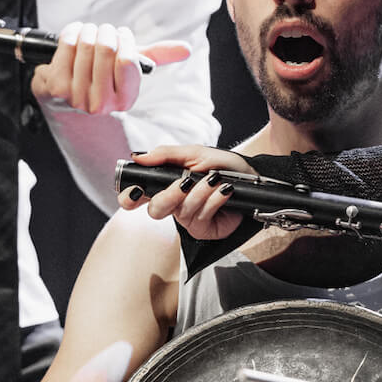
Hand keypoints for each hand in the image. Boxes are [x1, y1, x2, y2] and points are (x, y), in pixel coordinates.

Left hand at [29, 22, 190, 114]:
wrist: (65, 98)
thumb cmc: (102, 78)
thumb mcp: (130, 68)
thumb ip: (157, 56)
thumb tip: (186, 49)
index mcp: (125, 100)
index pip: (127, 60)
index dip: (124, 39)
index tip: (121, 35)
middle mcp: (101, 104)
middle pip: (106, 48)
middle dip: (105, 31)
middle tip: (104, 31)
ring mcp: (76, 97)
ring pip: (86, 44)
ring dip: (88, 30)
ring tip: (89, 32)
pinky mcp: (55, 86)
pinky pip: (66, 45)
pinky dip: (71, 32)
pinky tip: (74, 35)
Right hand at [120, 144, 254, 239]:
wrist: (252, 176)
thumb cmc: (223, 165)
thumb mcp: (195, 153)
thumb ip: (165, 155)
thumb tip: (137, 157)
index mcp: (166, 185)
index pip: (138, 196)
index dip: (130, 198)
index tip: (135, 192)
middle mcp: (174, 203)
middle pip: (155, 210)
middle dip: (169, 197)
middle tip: (184, 183)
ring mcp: (188, 218)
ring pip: (181, 212)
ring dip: (200, 192)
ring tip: (215, 179)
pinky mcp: (204, 228)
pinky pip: (202, 216)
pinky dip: (214, 200)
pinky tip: (225, 190)